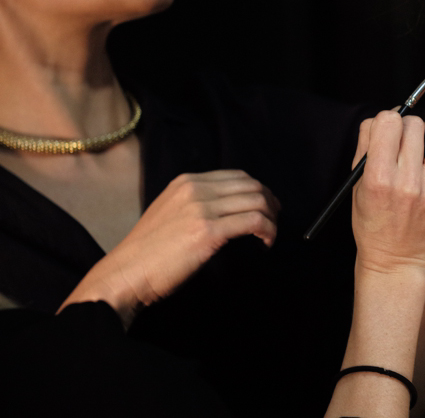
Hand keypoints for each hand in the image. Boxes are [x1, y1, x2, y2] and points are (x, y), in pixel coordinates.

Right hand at [61, 170, 279, 325]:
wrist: (126, 273)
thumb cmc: (147, 252)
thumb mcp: (170, 212)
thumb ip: (196, 204)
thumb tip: (227, 210)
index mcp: (187, 182)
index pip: (237, 176)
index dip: (258, 190)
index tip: (266, 207)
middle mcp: (195, 189)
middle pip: (251, 186)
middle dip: (270, 202)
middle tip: (274, 221)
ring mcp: (202, 208)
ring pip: (257, 201)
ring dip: (271, 218)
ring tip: (270, 235)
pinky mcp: (208, 231)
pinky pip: (253, 221)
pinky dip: (267, 231)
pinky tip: (265, 243)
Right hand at [351, 106, 424, 276]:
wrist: (397, 258)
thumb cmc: (373, 220)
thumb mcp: (357, 184)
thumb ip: (366, 145)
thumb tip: (382, 117)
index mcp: (379, 178)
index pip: (388, 122)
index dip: (386, 120)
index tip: (386, 128)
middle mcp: (408, 182)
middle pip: (413, 124)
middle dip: (406, 125)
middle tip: (403, 137)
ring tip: (423, 139)